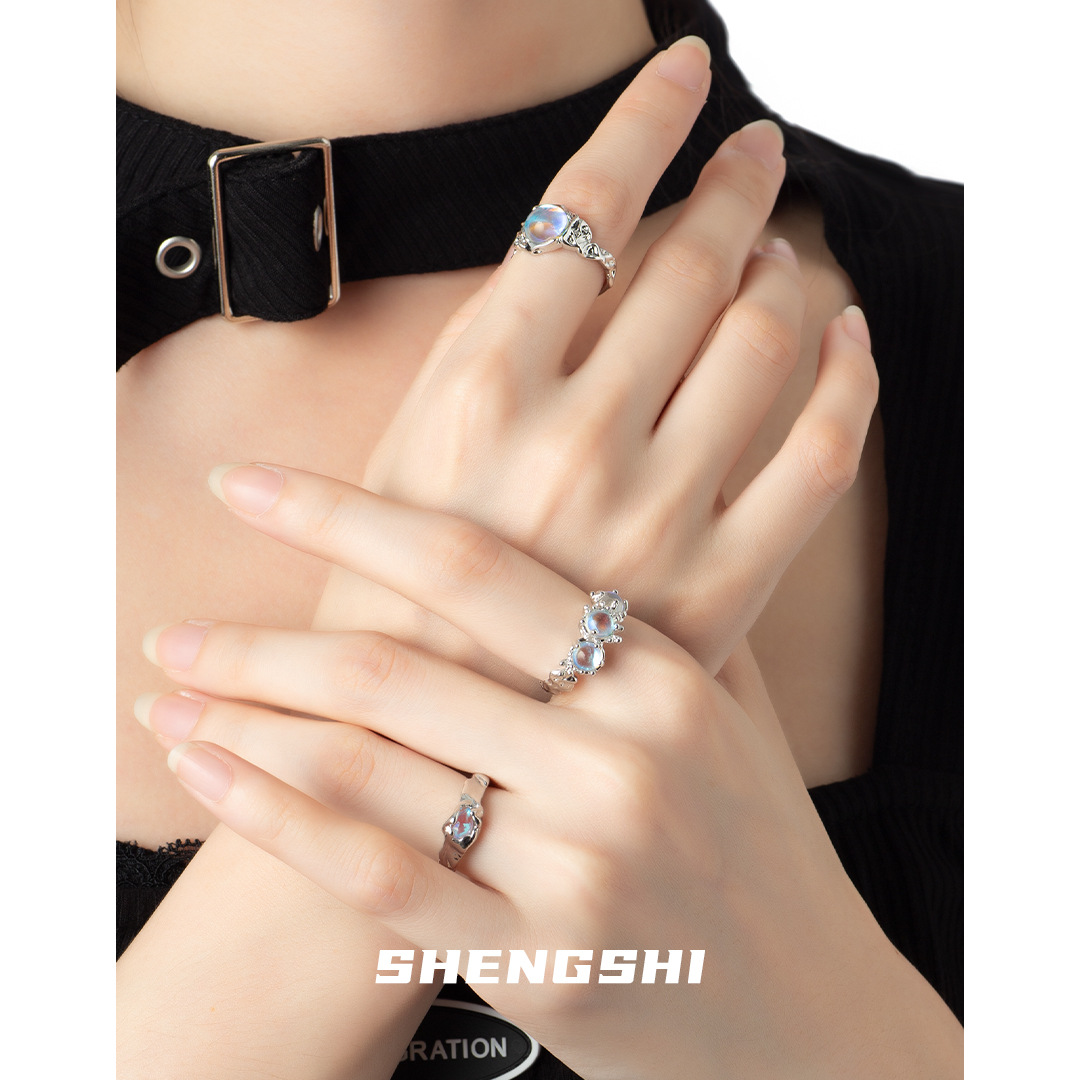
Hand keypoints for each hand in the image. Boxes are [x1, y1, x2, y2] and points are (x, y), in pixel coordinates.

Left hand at [142, 474, 962, 1078]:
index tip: (252, 485)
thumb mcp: (735, 718)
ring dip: (243, 720)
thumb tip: (593, 528)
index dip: (346, 515)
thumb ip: (667, 621)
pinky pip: (376, 876)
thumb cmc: (757, 850)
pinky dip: (274, 820)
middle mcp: (620, 761)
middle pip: (394, 668)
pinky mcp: (539, 963)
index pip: (474, 566)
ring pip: (365, 767)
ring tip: (169, 691)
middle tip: (177, 627)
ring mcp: (579, 867)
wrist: (808, 1018)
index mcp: (663, 678)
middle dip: (258, 642)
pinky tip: (208, 773)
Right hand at [309, 37, 875, 679]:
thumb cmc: (388, 619)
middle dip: (730, 188)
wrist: (423, 774)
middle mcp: (576, 442)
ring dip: (780, 265)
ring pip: (763, 338)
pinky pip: (823, 453)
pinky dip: (853, 380)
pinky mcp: (724, 588)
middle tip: (752, 155)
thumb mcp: (391, 467)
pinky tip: (852, 337)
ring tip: (780, 242)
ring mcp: (660, 516)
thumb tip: (557, 268)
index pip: (575, 211)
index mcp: (474, 398)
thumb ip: (479, 368)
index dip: (639, 123)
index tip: (680, 75)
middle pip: (686, 262)